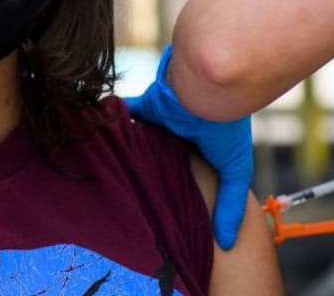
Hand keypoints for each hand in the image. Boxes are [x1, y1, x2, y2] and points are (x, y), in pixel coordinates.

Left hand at [125, 44, 252, 249]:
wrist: (206, 88)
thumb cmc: (225, 130)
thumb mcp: (236, 172)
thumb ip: (231, 205)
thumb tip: (227, 245)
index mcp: (201, 150)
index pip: (184, 177)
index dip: (175, 194)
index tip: (161, 219)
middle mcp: (180, 135)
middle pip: (158, 161)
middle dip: (147, 177)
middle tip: (128, 204)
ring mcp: (161, 120)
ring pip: (139, 141)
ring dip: (127, 154)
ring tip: (109, 182)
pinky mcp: (144, 105)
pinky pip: (122, 114)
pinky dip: (111, 123)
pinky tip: (97, 144)